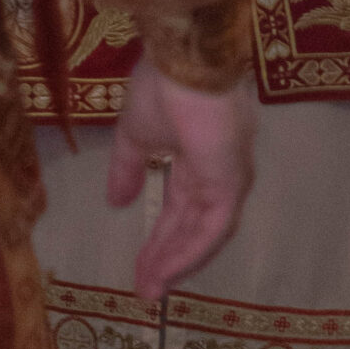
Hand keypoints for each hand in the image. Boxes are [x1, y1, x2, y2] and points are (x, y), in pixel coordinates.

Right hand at [107, 56, 255, 303]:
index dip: (161, 236)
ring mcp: (229, 173)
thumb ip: (128, 168)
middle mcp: (218, 166)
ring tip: (151, 289)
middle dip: (168, 257)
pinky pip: (213, 227)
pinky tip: (167, 271)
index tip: (140, 268)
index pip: (181, 204)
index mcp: (197, 151)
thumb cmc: (161, 85)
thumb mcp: (135, 132)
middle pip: (193, 223)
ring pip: (205, 230)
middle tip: (145, 290)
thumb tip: (116, 202)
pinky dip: (191, 252)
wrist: (183, 59)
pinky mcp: (232, 179)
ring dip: (178, 261)